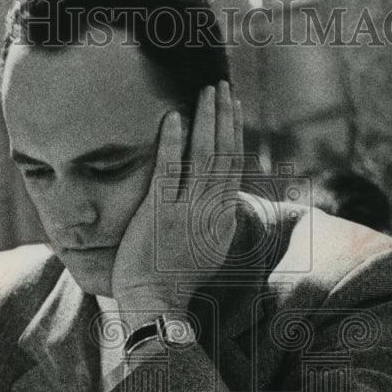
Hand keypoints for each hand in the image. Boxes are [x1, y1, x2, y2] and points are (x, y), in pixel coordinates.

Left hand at [111, 80, 243, 324]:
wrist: (156, 306)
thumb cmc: (174, 283)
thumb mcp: (207, 252)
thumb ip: (213, 223)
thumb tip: (218, 202)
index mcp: (224, 219)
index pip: (233, 166)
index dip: (234, 133)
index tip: (233, 108)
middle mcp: (211, 211)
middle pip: (224, 153)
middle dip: (225, 115)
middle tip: (223, 85)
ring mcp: (186, 211)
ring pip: (204, 155)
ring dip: (206, 118)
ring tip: (207, 90)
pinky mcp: (159, 214)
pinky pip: (169, 170)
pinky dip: (172, 142)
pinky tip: (174, 116)